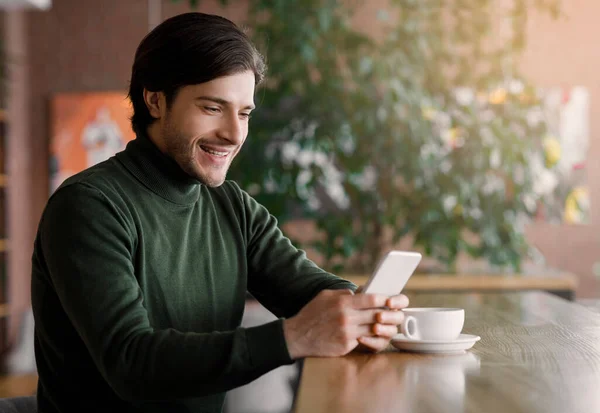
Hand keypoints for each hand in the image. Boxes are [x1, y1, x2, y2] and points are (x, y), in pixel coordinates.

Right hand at [283, 289, 407, 357]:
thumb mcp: (325, 296)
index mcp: (343, 303)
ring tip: (387, 325)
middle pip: (377, 314)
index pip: (372, 299)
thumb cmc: (311, 314)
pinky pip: (364, 341)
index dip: (384, 299)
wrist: (297, 336)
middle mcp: (347, 317)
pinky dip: (370, 338)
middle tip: (395, 313)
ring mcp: (347, 333)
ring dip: (382, 327)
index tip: (390, 300)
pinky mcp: (345, 345)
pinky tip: (373, 336)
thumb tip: (359, 293)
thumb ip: (343, 294)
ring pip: (374, 329)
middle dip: (388, 314)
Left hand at [355, 293, 408, 352]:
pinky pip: (379, 344)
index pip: (402, 301)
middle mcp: (392, 317)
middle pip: (400, 317)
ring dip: (384, 329)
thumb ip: (365, 292)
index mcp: (390, 304)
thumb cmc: (355, 307)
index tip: (389, 302)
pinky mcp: (379, 343)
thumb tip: (366, 289)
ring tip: (374, 328)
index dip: (398, 301)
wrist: (346, 325)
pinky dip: (370, 341)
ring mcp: (387, 330)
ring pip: (392, 331)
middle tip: (379, 316)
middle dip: (390, 316)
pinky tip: (361, 337)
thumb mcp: (359, 297)